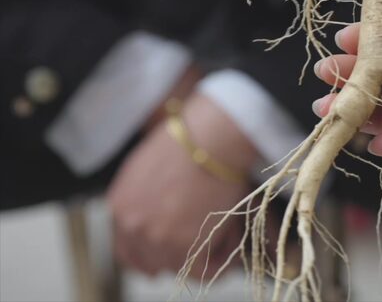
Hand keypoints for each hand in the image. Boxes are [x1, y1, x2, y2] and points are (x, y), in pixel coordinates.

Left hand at [108, 93, 258, 277]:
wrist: (211, 139)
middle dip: (178, 256)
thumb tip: (165, 209)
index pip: (126, 249)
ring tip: (226, 227)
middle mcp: (132, 227)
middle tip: (204, 242)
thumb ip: (146, 196)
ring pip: (181, 267)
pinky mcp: (184, 246)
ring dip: (204, 253)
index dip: (151, 252)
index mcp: (120, 206)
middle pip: (150, 264)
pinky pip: (205, 269)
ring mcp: (156, 239)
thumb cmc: (191, 140)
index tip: (170, 250)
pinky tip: (233, 235)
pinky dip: (221, 259)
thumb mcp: (151, 165)